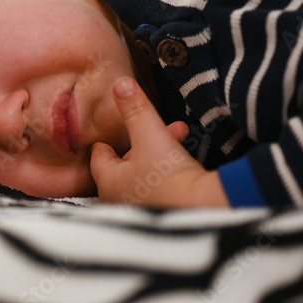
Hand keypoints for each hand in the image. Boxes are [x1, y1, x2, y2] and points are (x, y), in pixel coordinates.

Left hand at [91, 77, 229, 207]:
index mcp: (109, 182)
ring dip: (161, 156)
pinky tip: (187, 168)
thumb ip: (135, 109)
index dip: (105, 146)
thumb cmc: (168, 175)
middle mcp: (121, 200)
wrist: (202, 211)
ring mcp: (142, 211)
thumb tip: (119, 83)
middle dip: (144, 144)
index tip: (107, 140)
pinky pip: (161, 191)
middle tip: (160, 130)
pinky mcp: (163, 218)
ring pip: (146, 177)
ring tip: (181, 139)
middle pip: (126, 167)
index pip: (99, 160)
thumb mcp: (150, 133)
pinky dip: (171, 177)